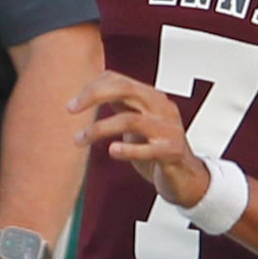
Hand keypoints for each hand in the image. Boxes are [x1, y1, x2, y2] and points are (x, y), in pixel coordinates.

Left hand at [72, 71, 207, 208]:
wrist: (186, 178)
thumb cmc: (159, 149)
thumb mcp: (138, 123)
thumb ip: (121, 107)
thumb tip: (91, 93)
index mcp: (152, 98)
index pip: (119, 80)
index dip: (92, 88)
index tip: (72, 105)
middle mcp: (162, 108)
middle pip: (126, 90)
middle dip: (94, 96)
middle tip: (70, 109)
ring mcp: (169, 130)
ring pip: (131, 120)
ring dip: (100, 129)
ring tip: (80, 139)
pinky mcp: (172, 152)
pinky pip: (149, 149)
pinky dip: (128, 149)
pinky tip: (112, 151)